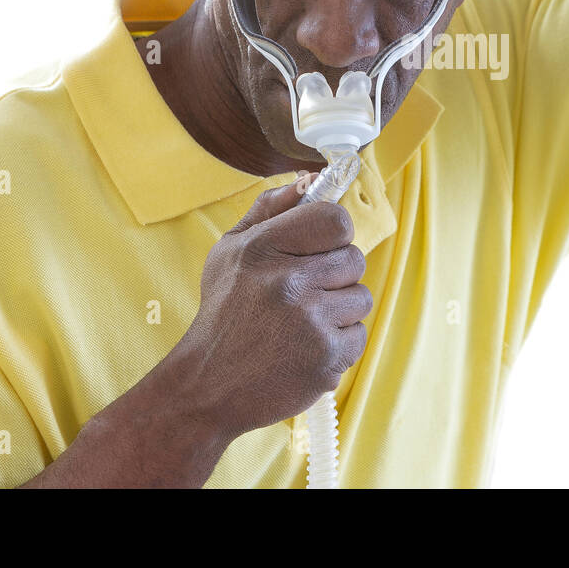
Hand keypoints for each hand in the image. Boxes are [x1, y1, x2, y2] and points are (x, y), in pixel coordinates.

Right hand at [177, 178, 370, 437]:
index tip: (320, 248)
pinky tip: (306, 349)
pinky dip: (338, 344)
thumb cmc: (224, 314)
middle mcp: (288, 282)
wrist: (207, 387)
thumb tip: (309, 181)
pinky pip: (359, 336)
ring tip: (303, 322)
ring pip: (361, 298)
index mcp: (264, 248)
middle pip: (354, 259)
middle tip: (303, 293)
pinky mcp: (326, 358)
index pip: (335, 220)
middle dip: (335, 275)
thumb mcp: (230, 252)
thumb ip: (269, 210)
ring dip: (339, 310)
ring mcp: (310, 322)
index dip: (334, 233)